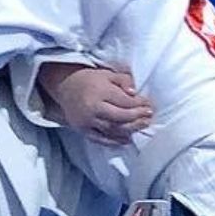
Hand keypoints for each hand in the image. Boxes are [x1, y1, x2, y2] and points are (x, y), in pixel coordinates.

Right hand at [38, 64, 153, 144]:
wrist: (65, 87)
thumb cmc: (90, 80)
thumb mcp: (107, 74)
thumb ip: (123, 80)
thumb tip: (134, 92)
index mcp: (99, 91)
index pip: (124, 101)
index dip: (139, 104)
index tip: (149, 105)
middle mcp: (93, 108)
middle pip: (120, 117)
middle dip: (137, 118)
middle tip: (149, 117)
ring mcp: (87, 121)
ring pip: (112, 129)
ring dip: (130, 130)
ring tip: (142, 126)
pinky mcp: (83, 130)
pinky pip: (101, 139)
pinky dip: (115, 141)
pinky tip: (127, 139)